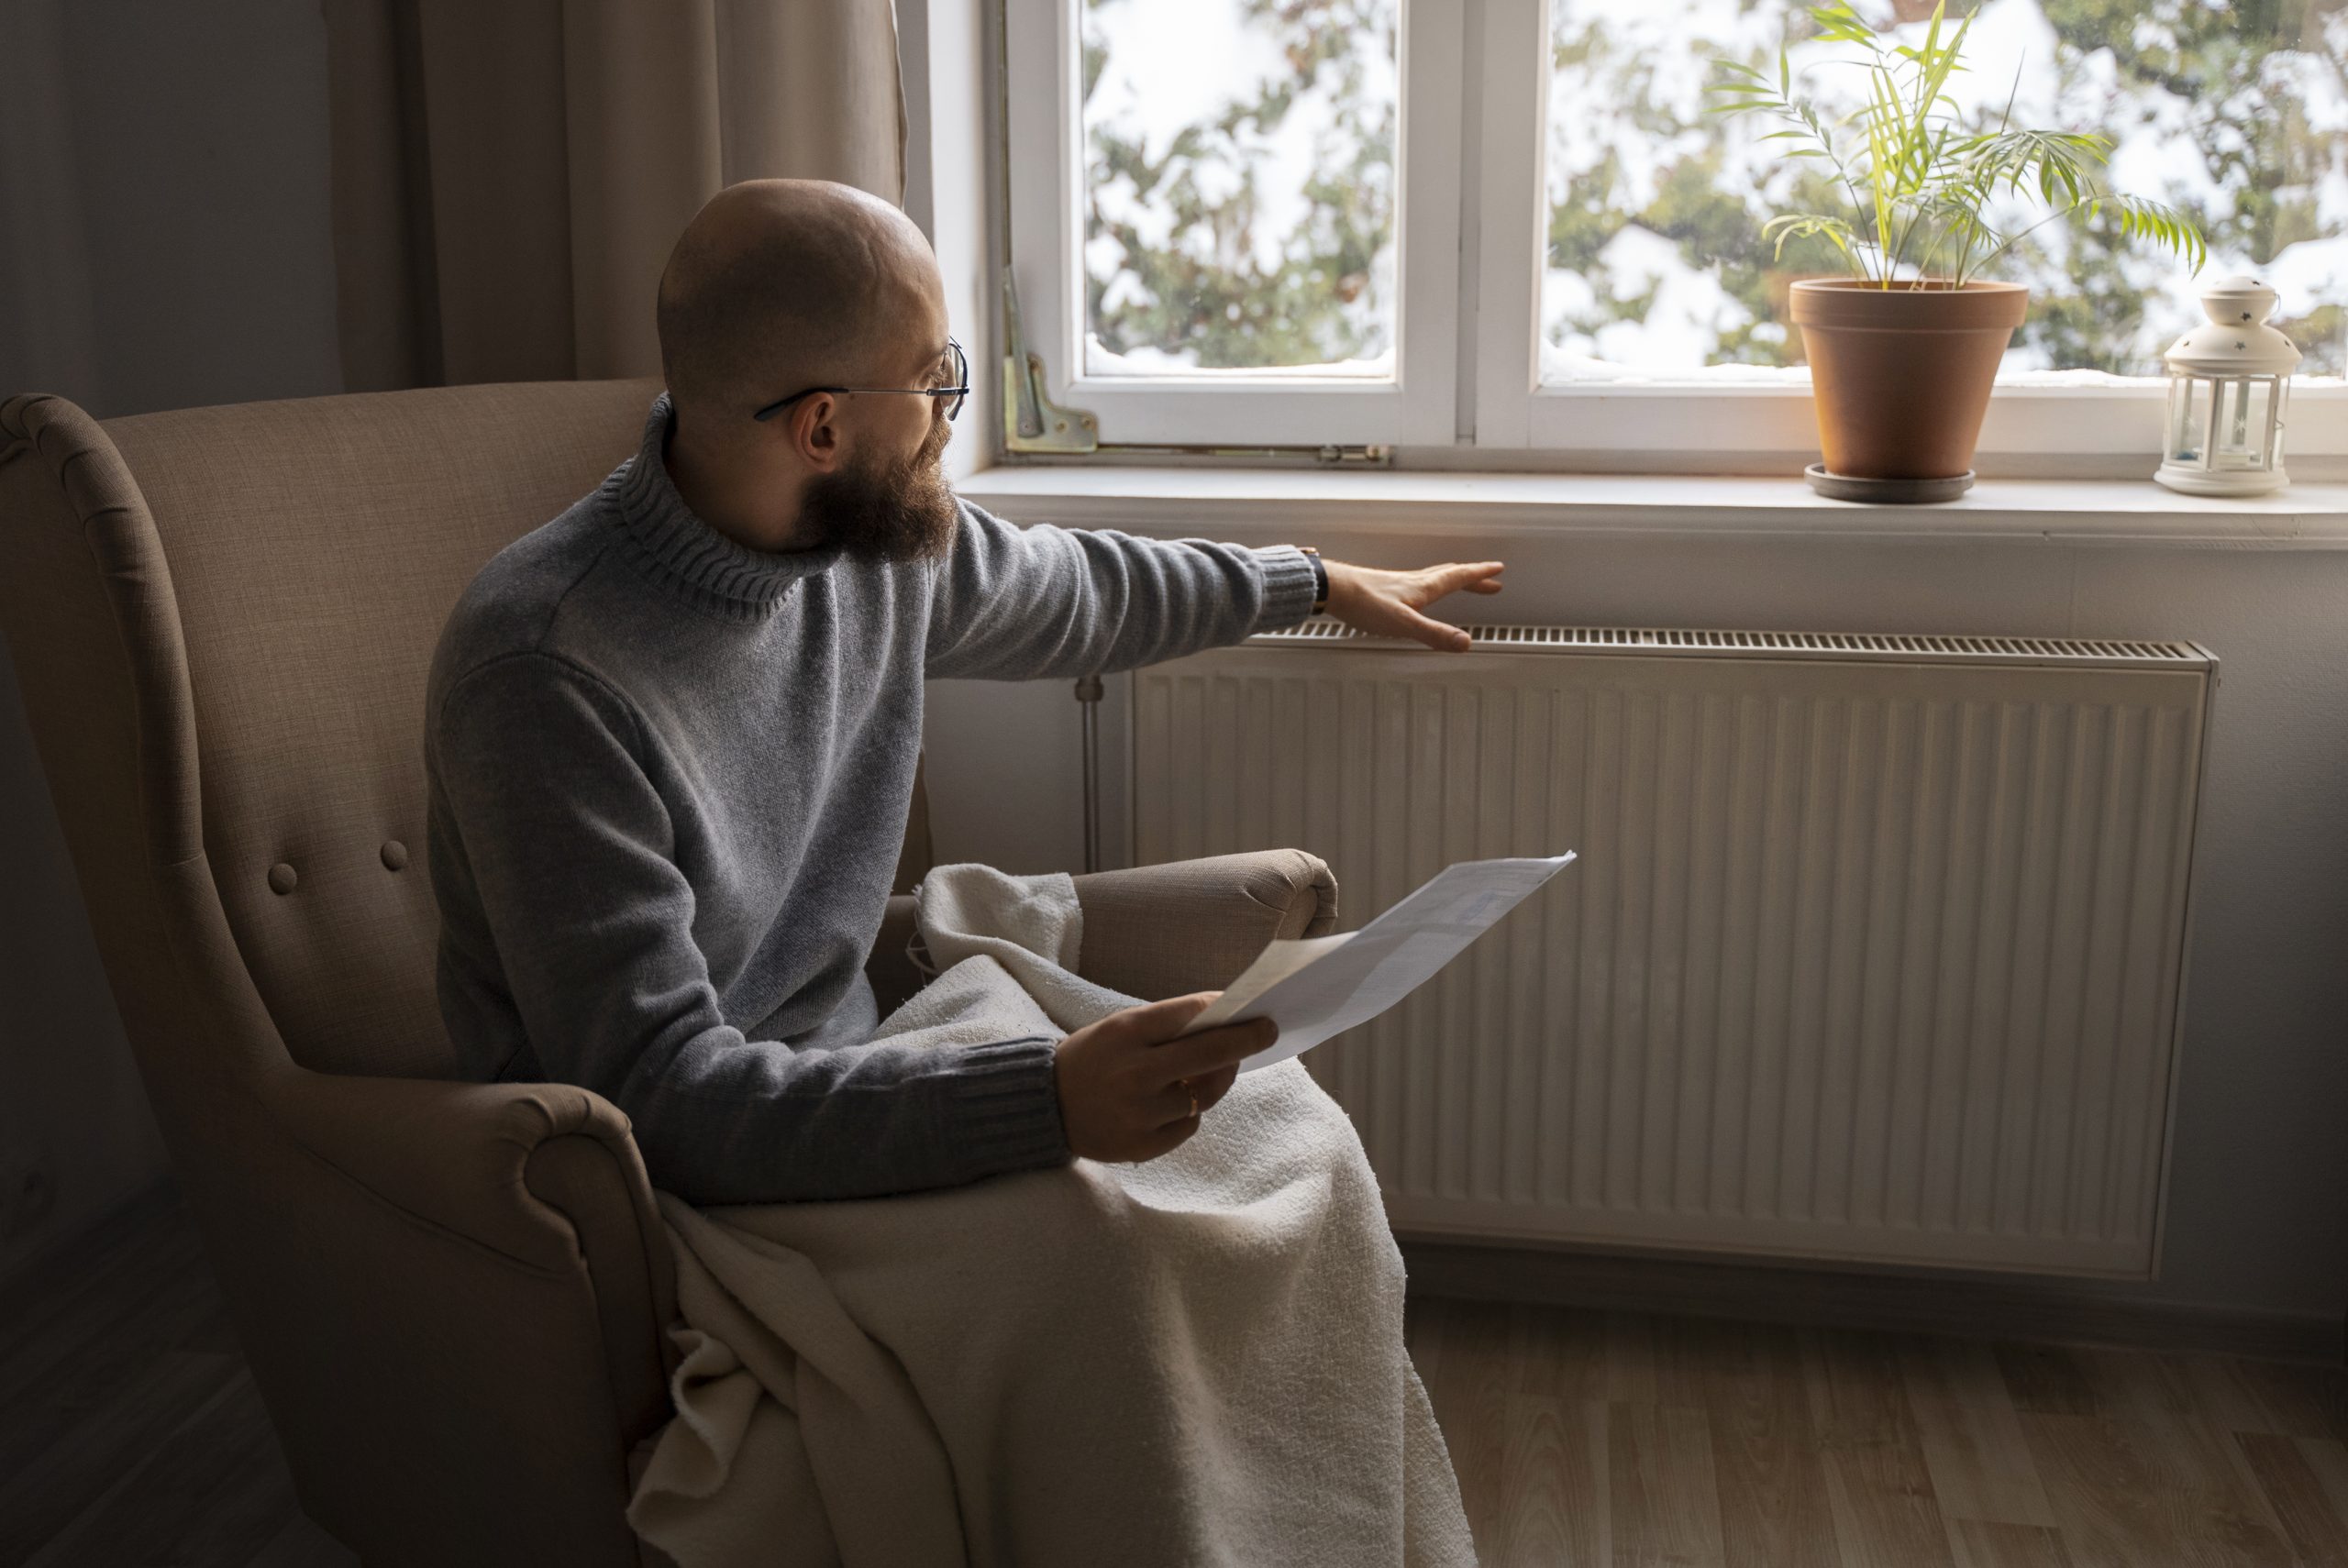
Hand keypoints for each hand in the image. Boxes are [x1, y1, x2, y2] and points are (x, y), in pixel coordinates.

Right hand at [1053, 992, 1274, 1162]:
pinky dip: (1190, 1111)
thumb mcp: (1117, 1029)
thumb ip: (1164, 1026)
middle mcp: (1134, 1072)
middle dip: (1246, 1040)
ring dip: (1219, 1079)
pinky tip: (1178, 1101)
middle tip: (1269, 1031)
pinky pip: (1188, 1125)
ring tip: (1221, 1069)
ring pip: (1205, 1095)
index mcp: (1125, 1033)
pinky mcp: (1141, 1146)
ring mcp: (1139, 1113)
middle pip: (1209, 1054)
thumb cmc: (1090, 1059)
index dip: (1224, 1010)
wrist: (1043, 1106)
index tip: (1251, 1010)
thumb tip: (1223, 1021)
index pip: (1189, 1014)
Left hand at [1323, 559, 1505, 651]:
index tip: (1497, 569)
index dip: (1480, 574)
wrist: (1334, 589)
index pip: (1459, 577)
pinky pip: (1418, 583)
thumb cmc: (1364, 602)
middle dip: (1472, 577)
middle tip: (1489, 580)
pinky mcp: (1385, 590)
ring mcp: (1399, 584)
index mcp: (1424, 587)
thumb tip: (1465, 643)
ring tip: (1461, 583)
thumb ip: (1434, 633)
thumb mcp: (1404, 624)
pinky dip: (1431, 584)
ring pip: (1434, 577)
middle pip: (1450, 575)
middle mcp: (1414, 582)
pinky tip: (1420, 594)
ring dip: (1453, 579)